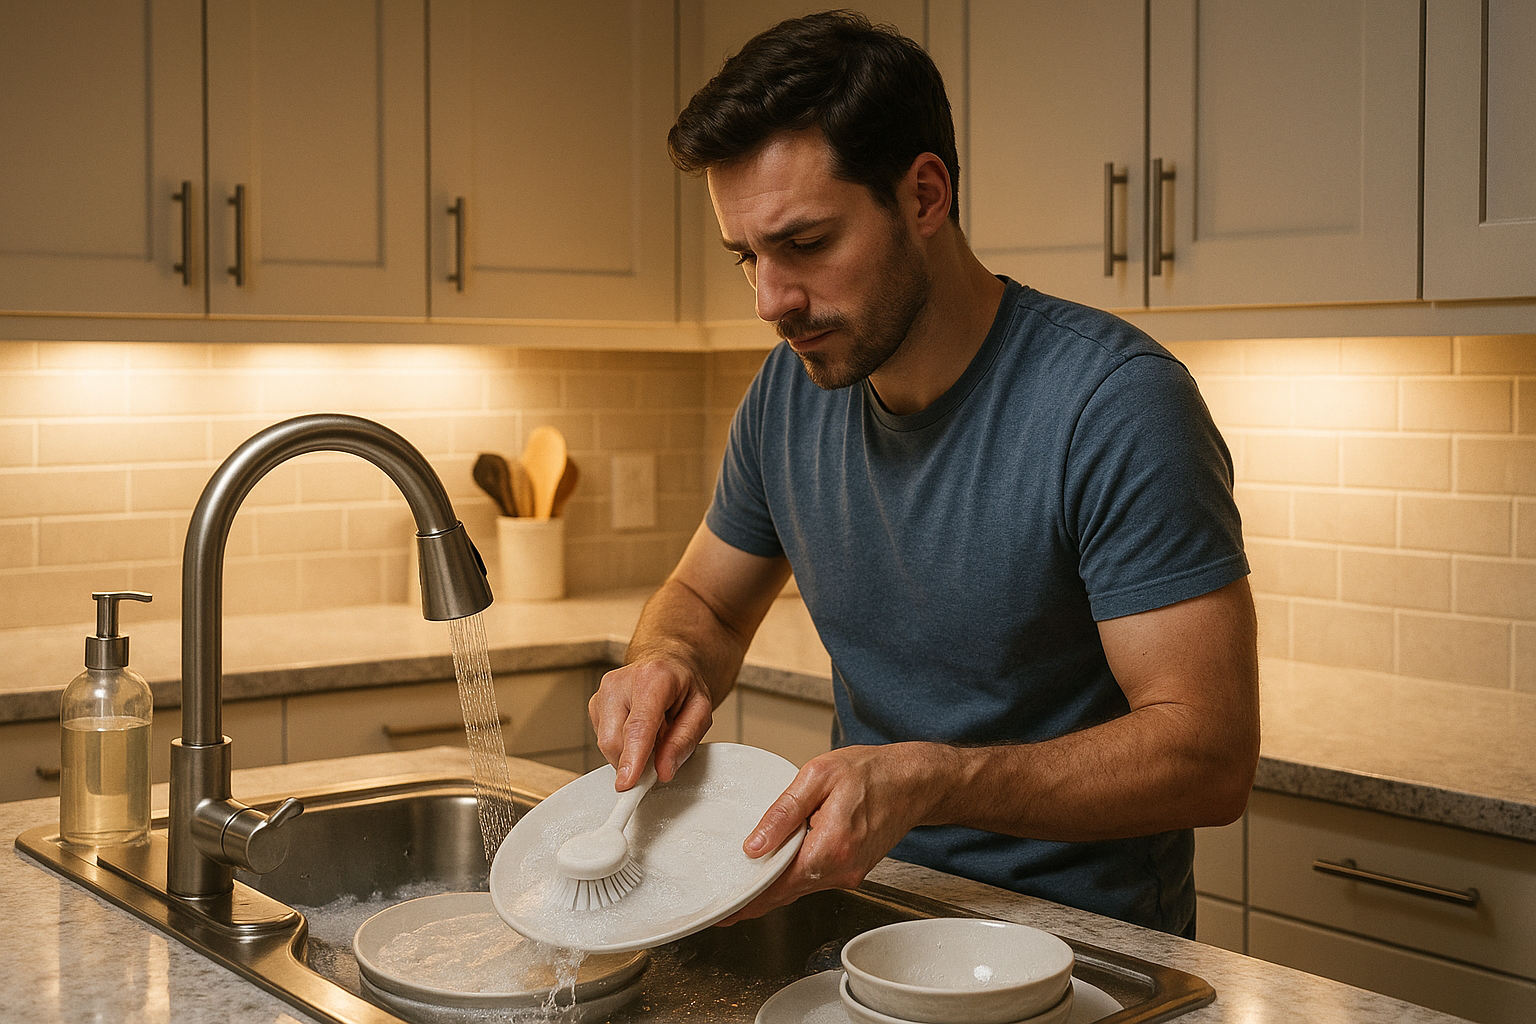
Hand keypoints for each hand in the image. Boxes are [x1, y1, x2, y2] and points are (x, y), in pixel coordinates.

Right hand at [589, 658, 714, 789]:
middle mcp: (620, 682)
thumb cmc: (683, 685)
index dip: (632, 757)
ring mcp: (603, 691)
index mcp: (652, 679)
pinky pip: (603, 739)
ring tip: (651, 735)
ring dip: (629, 751)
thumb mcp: (700, 711)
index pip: (638, 726)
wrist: (666, 663)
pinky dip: (622, 744)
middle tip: (658, 757)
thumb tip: (662, 771)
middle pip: (614, 740)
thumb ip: (683, 742)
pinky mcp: (594, 703)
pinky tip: (637, 730)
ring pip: (606, 743)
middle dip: (634, 760)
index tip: (627, 782)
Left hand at [716, 742, 951, 924]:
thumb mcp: (818, 777)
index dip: (748, 899)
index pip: (778, 885)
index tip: (723, 911)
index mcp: (830, 847)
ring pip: (800, 888)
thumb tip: (754, 845)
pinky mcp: (851, 869)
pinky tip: (775, 873)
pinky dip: (792, 879)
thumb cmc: (871, 772)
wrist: (912, 781)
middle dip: (754, 900)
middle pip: (786, 893)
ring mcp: (849, 873)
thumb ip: (783, 812)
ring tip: (741, 890)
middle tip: (722, 910)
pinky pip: (814, 880)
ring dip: (772, 889)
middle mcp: (841, 869)